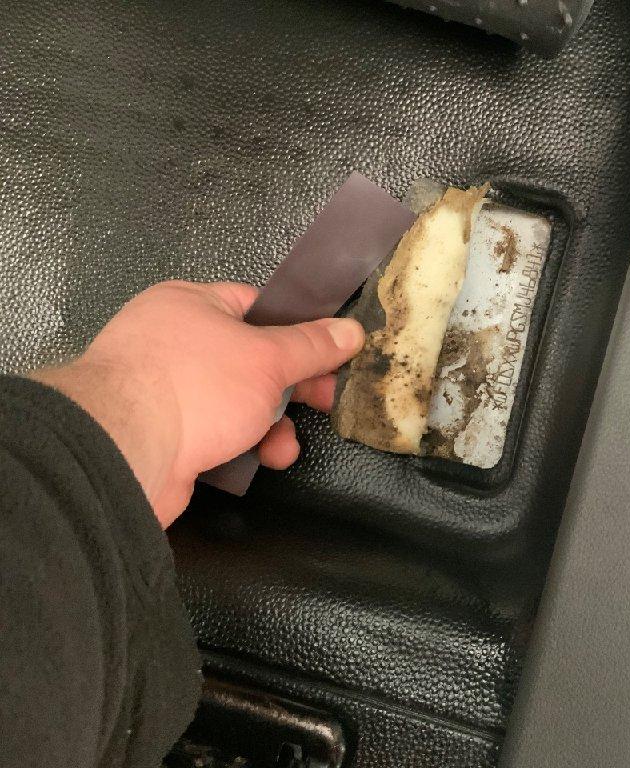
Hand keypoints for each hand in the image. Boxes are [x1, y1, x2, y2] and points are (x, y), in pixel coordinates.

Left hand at [30, 280, 363, 528]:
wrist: (126, 453)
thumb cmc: (191, 388)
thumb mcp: (268, 359)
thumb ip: (312, 346)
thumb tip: (349, 331)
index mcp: (191, 305)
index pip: (257, 307)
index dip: (298, 331)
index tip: (330, 353)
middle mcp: (174, 343)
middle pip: (252, 361)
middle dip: (291, 388)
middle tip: (324, 401)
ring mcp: (167, 392)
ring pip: (238, 404)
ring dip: (271, 427)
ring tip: (282, 447)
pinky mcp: (166, 435)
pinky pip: (218, 435)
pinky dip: (243, 447)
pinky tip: (258, 459)